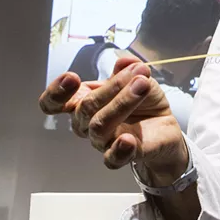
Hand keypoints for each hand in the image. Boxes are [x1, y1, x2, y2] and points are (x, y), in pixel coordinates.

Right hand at [38, 55, 187, 176]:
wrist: (165, 126)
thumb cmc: (143, 102)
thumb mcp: (139, 78)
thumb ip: (130, 69)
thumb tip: (126, 61)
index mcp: (83, 101)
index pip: (53, 103)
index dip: (56, 92)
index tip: (72, 78)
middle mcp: (87, 123)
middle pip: (85, 107)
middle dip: (113, 86)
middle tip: (139, 73)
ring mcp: (103, 141)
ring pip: (99, 127)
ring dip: (122, 103)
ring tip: (143, 86)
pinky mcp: (121, 155)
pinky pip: (111, 159)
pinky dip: (119, 150)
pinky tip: (129, 139)